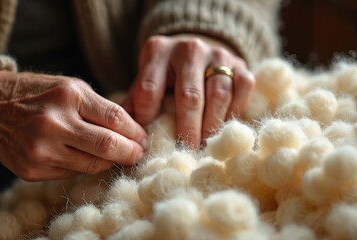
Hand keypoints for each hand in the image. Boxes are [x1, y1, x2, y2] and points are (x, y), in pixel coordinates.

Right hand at [0, 71, 146, 180]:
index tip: (143, 137)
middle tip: (138, 153)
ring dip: (111, 162)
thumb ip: (100, 108)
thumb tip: (132, 131)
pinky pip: (72, 173)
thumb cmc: (38, 93)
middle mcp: (53, 123)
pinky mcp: (31, 170)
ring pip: (92, 165)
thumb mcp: (71, 87)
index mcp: (68, 96)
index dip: (136, 131)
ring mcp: (41, 150)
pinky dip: (86, 167)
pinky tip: (90, 159)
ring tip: (118, 156)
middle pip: (108, 146)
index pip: (115, 118)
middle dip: (131, 152)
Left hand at [122, 34, 254, 147]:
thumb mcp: (146, 80)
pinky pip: (242, 90)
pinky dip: (233, 112)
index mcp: (158, 51)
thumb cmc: (166, 74)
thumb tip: (124, 137)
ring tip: (204, 145)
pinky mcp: (240, 64)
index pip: (149, 89)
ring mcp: (218, 55)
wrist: (196, 50)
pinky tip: (223, 127)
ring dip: (212, 125)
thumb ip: (135, 103)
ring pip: (218, 95)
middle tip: (184, 152)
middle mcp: (189, 49)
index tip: (148, 142)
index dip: (148, 118)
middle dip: (187, 129)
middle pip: (189, 96)